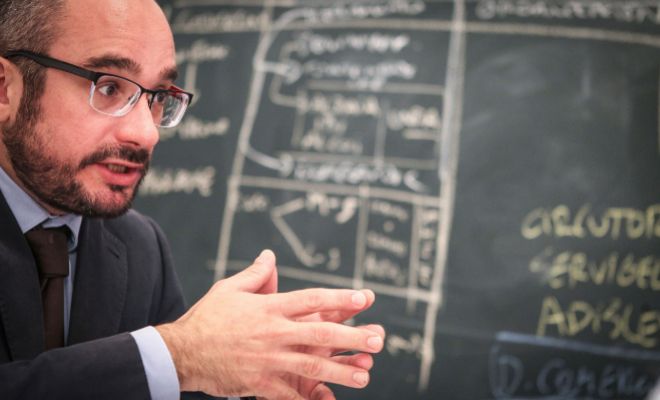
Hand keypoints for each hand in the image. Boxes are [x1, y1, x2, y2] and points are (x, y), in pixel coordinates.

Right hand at [156, 250, 383, 398]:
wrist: (181, 352)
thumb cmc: (207, 317)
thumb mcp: (229, 289)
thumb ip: (255, 274)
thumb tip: (269, 255)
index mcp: (270, 308)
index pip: (312, 300)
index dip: (340, 300)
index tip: (365, 298)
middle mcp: (274, 333)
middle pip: (320, 335)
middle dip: (352, 338)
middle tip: (377, 340)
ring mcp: (268, 360)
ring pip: (312, 366)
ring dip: (341, 372)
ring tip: (365, 376)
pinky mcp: (260, 383)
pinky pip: (289, 394)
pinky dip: (309, 399)